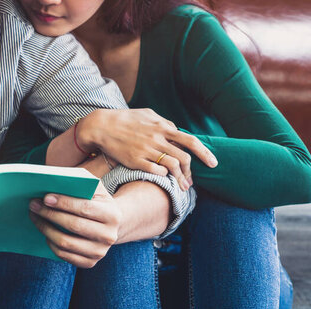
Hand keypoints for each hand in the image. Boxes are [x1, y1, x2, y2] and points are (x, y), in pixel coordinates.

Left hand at [29, 183, 120, 268]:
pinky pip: (63, 255)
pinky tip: (44, 231)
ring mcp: (99, 252)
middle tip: (34, 205)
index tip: (45, 198)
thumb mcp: (94, 189)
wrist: (109, 224)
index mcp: (112, 214)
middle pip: (73, 226)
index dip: (63, 202)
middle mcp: (109, 236)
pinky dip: (50, 242)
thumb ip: (79, 182)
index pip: (84, 208)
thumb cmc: (96, 201)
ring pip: (65, 242)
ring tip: (35, 217)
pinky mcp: (90, 263)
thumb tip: (54, 182)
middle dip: (50, 214)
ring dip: (45, 229)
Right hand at [77, 108, 217, 189]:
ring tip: (182, 187)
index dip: (205, 153)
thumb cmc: (125, 119)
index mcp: (163, 127)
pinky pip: (156, 171)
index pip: (190, 141)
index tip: (213, 163)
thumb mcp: (147, 114)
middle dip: (191, 172)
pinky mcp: (135, 161)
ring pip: (172, 167)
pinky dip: (163, 176)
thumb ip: (164, 122)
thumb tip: (175, 129)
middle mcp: (157, 139)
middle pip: (184, 158)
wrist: (102, 126)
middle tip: (192, 182)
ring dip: (180, 179)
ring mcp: (147, 151)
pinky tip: (163, 178)